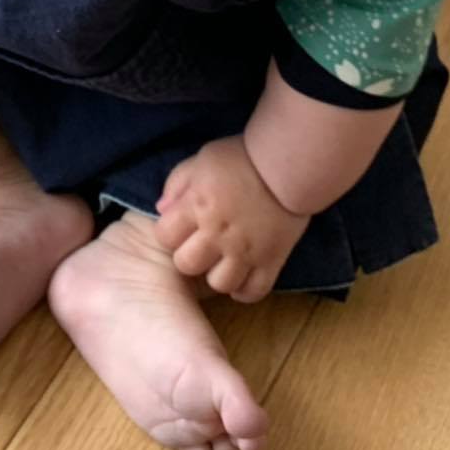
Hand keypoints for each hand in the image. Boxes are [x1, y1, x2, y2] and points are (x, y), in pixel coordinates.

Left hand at [155, 135, 309, 302]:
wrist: (288, 164)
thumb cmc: (241, 157)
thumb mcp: (202, 159)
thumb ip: (177, 183)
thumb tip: (161, 209)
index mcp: (197, 205)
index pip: (164, 236)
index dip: (169, 232)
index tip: (181, 226)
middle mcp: (218, 232)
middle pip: (187, 265)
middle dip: (189, 256)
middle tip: (202, 245)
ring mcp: (246, 250)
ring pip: (220, 284)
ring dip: (218, 274)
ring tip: (224, 261)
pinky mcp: (272, 261)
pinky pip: (254, 292)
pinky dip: (245, 290)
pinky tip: (242, 276)